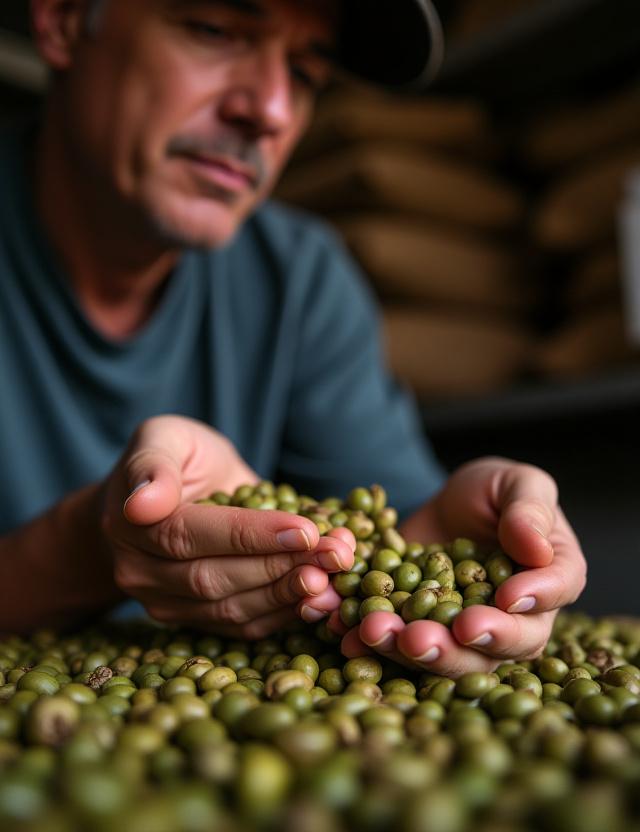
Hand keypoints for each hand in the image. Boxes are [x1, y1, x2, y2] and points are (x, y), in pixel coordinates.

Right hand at [102, 415, 354, 636]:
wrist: (164, 496)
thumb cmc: (174, 457)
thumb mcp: (164, 438)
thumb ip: (154, 464)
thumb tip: (143, 503)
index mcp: (130, 525)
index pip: (190, 536)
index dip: (250, 536)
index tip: (305, 530)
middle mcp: (140, 573)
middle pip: (214, 580)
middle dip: (282, 567)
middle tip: (337, 553)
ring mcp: (164, 604)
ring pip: (231, 610)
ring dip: (291, 594)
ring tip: (337, 573)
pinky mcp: (194, 622)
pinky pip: (242, 627)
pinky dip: (286, 614)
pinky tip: (324, 597)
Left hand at [332, 457, 586, 675]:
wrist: (448, 505)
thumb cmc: (495, 491)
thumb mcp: (517, 483)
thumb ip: (529, 510)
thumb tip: (536, 549)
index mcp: (550, 579)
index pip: (552, 594)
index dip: (533, 600)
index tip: (506, 598)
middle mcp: (513, 620)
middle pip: (494, 647)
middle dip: (456, 648)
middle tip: (423, 638)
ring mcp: (462, 633)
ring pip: (443, 655)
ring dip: (406, 650)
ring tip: (375, 631)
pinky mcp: (418, 629)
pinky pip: (398, 643)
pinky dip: (369, 643)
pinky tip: (345, 635)